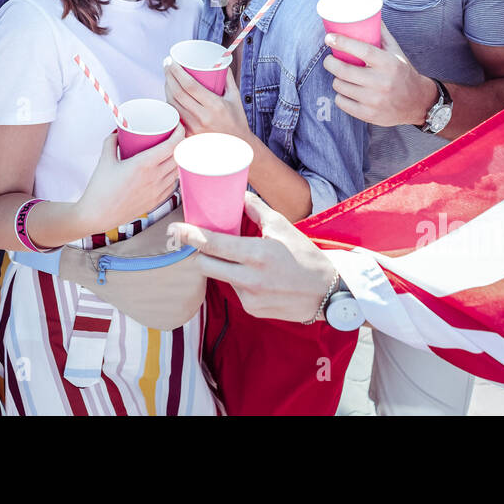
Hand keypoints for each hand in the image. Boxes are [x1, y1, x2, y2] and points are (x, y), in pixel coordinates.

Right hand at [73, 125, 184, 234]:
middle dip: (180, 143)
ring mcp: (157, 191)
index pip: (173, 145)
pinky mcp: (156, 201)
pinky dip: (173, 174)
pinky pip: (173, 184)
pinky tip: (168, 170)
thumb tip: (118, 131)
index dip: (180, 132)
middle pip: (178, 155)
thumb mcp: (104, 159)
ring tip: (172, 151)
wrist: (97, 216)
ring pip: (178, 170)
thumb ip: (111, 141)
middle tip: (175, 135)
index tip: (178, 126)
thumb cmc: (99, 188)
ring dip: (178, 159)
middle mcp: (154, 178)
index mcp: (144, 164)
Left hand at [164, 59, 250, 140]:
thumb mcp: (235, 97)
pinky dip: (170, 104)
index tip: (171, 60)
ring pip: (173, 105)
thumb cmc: (237, 120)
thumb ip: (227, 78)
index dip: (177, 71)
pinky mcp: (188, 136)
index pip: (190, 85)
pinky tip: (169, 95)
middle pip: (178, 93)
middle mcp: (203, 117)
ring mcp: (194, 128)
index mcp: (215, 106)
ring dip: (167, 89)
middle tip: (166, 64)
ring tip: (168, 78)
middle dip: (169, 76)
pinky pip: (175, 116)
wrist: (238, 147)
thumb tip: (220, 59)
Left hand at [167, 193, 335, 322]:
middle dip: (201, 253)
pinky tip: (256, 276)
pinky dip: (237, 281)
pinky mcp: (252, 310)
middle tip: (205, 243)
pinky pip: (234, 291)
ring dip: (222, 267)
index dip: (190, 236)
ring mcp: (249, 298)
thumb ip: (257, 209)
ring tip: (241, 258)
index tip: (176, 229)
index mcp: (256, 255)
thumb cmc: (305, 256)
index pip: (213, 245)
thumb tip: (239, 193)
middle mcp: (250, 279)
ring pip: (220, 278)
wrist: (327, 293)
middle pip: (205, 266)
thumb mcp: (283, 227)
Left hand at [323, 23, 436, 127]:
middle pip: (344, 70)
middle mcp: (382, 82)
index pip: (362, 50)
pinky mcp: (369, 115)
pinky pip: (342, 102)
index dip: (342, 43)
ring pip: (340, 86)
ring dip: (336, 79)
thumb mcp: (396, 52)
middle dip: (330, 63)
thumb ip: (381, 34)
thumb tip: (369, 13)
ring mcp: (374, 100)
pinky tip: (345, 91)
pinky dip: (340, 96)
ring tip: (341, 75)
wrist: (417, 102)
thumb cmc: (402, 72)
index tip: (329, 38)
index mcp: (389, 63)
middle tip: (329, 59)